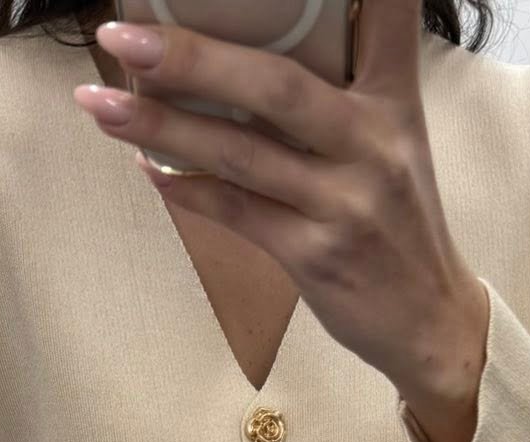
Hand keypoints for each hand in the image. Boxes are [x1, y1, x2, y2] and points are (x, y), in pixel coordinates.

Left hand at [74, 0, 489, 441]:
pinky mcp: (316, 257)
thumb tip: (240, 56)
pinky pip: (236, 212)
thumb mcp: (393, 142)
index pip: (385, 14)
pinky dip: (186, 189)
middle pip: (274, 86)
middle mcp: (373, 144)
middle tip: (120, 39)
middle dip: (192, 59)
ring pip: (240, 153)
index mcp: (395, 101)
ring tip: (99, 104)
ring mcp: (344, 204)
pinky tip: (145, 167)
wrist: (430, 322)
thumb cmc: (397, 224)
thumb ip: (343, 92)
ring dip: (161, 127)